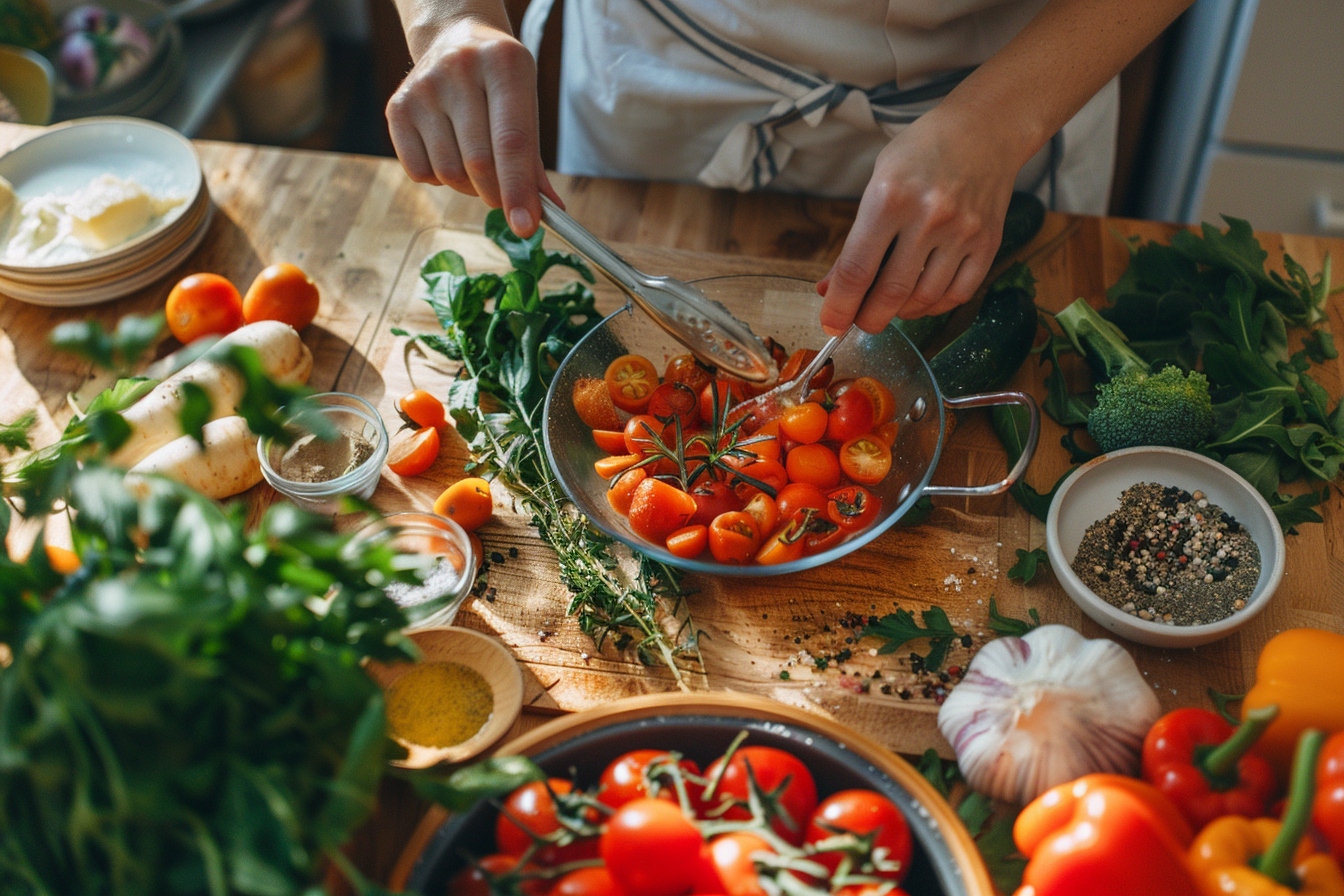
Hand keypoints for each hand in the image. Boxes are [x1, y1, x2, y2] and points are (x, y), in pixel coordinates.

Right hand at [386, 16, 560, 235]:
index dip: (518, 190)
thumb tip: (549, 212)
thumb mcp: (526, 108)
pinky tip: (449, 152)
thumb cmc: (500, 85)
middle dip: (496, 194)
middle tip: (504, 199)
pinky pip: (420, 172)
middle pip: (479, 163)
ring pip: (449, 173)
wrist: (456, 42)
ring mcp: (423, 87)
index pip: (512, 142)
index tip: (526, 226)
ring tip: (476, 163)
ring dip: (468, 187)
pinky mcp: (397, 107)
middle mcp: (460, 69)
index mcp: (504, 64)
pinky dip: (439, 179)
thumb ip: (534, 163)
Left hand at [817, 107, 1018, 333]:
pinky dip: (934, 306)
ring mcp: (962, 231)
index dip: (840, 305)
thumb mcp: (876, 185)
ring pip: (925, 298)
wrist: (983, 129)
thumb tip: (830, 289)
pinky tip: (920, 300)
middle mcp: (928, 216)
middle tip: (859, 322)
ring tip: (889, 306)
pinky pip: (958, 293)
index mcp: (889, 197)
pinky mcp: (988, 242)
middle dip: (868, 318)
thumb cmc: (921, 153)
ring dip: (900, 313)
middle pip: (891, 292)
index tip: (831, 324)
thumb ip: (854, 241)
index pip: (857, 269)